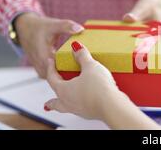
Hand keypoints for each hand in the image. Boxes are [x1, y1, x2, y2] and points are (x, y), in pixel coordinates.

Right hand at [15, 13, 83, 77]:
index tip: (89, 64)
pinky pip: (56, 77)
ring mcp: (42, 72)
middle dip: (76, 72)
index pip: (64, 70)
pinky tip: (74, 67)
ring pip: (59, 79)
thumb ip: (66, 26)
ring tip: (83, 68)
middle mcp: (42, 68)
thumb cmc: (38, 27)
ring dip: (70, 74)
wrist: (24, 30)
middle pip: (62, 77)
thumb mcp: (53, 25)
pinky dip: (64, 73)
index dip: (77, 68)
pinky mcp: (43, 72)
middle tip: (89, 67)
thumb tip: (80, 29)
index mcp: (45, 59)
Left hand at [45, 41, 159, 128]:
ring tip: (70, 100)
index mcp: (63, 90)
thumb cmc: (98, 87)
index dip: (50, 68)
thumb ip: (82, 56)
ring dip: (66, 104)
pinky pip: (82, 109)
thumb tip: (76, 47)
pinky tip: (88, 101)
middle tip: (47, 102)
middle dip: (51, 102)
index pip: (52, 78)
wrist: (112, 106)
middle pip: (55, 103)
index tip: (51, 62)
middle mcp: (68, 103)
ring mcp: (79, 110)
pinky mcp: (91, 114)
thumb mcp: (90, 66)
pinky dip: (81, 105)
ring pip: (68, 108)